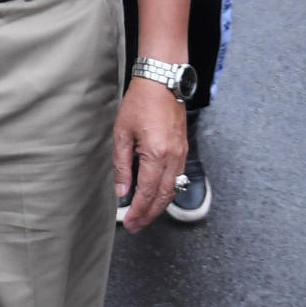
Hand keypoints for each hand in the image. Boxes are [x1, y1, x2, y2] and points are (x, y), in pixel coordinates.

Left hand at [113, 77, 185, 230]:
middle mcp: (173, 157)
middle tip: (136, 226)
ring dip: (159, 205)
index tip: (130, 223)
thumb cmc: (141, 102)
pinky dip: (168, 191)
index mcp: (156, 154)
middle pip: (163, 196)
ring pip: (173, 189)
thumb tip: (121, 190)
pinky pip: (178, 177)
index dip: (138, 211)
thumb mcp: (122, 134)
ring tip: (145, 215)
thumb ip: (122, 165)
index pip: (146, 192)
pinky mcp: (183, 148)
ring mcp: (181, 153)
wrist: (162, 80)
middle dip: (149, 214)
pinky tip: (157, 194)